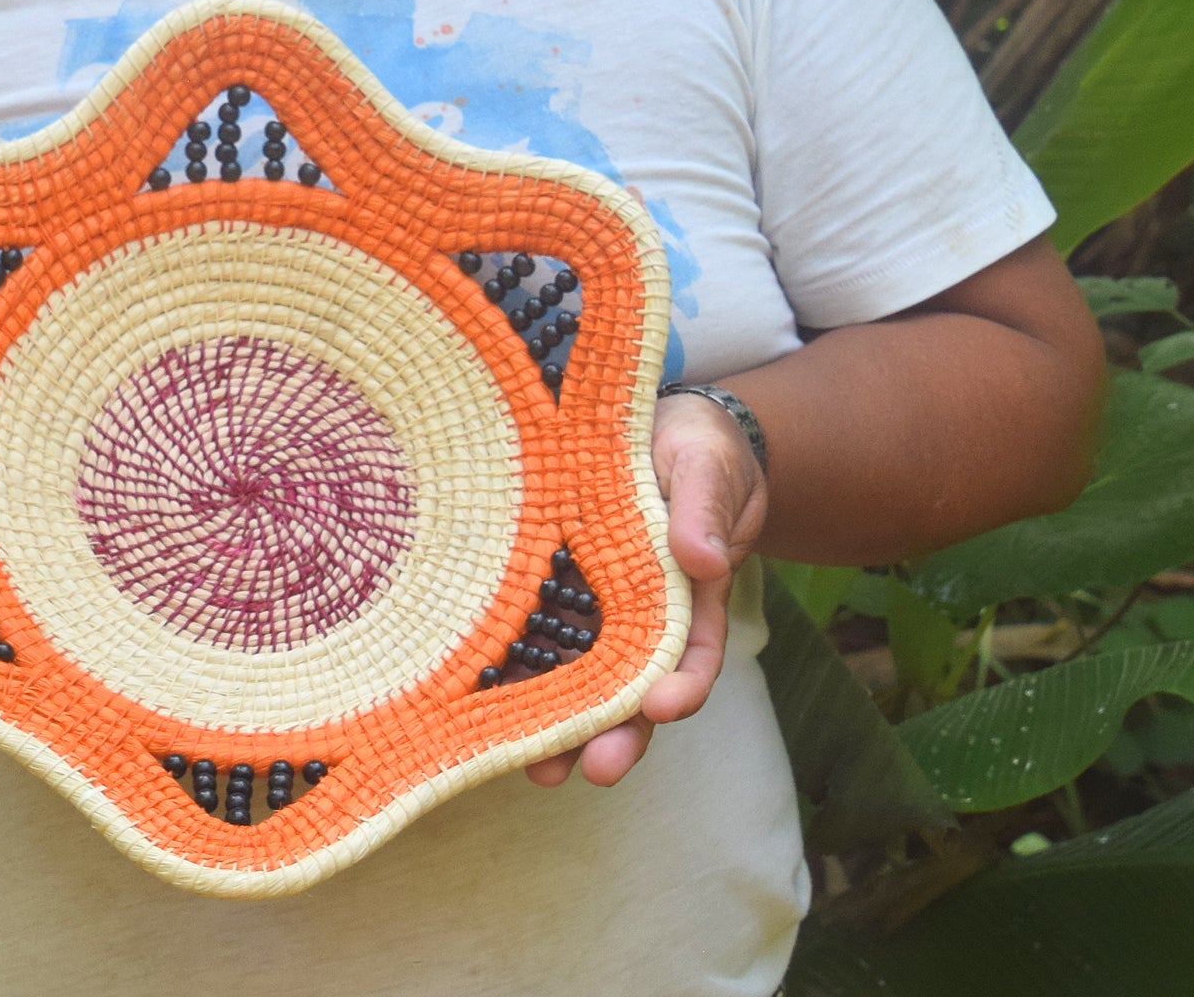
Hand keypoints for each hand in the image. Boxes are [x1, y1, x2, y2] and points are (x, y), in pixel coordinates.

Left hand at [525, 387, 766, 787]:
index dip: (682, 686)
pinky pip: (532, 636)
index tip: (663, 707)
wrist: (646, 423)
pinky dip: (516, 675)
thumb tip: (705, 559)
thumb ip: (705, 509)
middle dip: (617, 734)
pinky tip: (485, 709)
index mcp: (690, 595)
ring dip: (561, 726)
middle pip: (633, 688)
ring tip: (536, 768)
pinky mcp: (548, 590)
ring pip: (578, 678)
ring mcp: (592, 609)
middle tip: (594, 770)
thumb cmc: (691, 448)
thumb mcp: (707, 466)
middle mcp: (641, 616)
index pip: (693, 653)